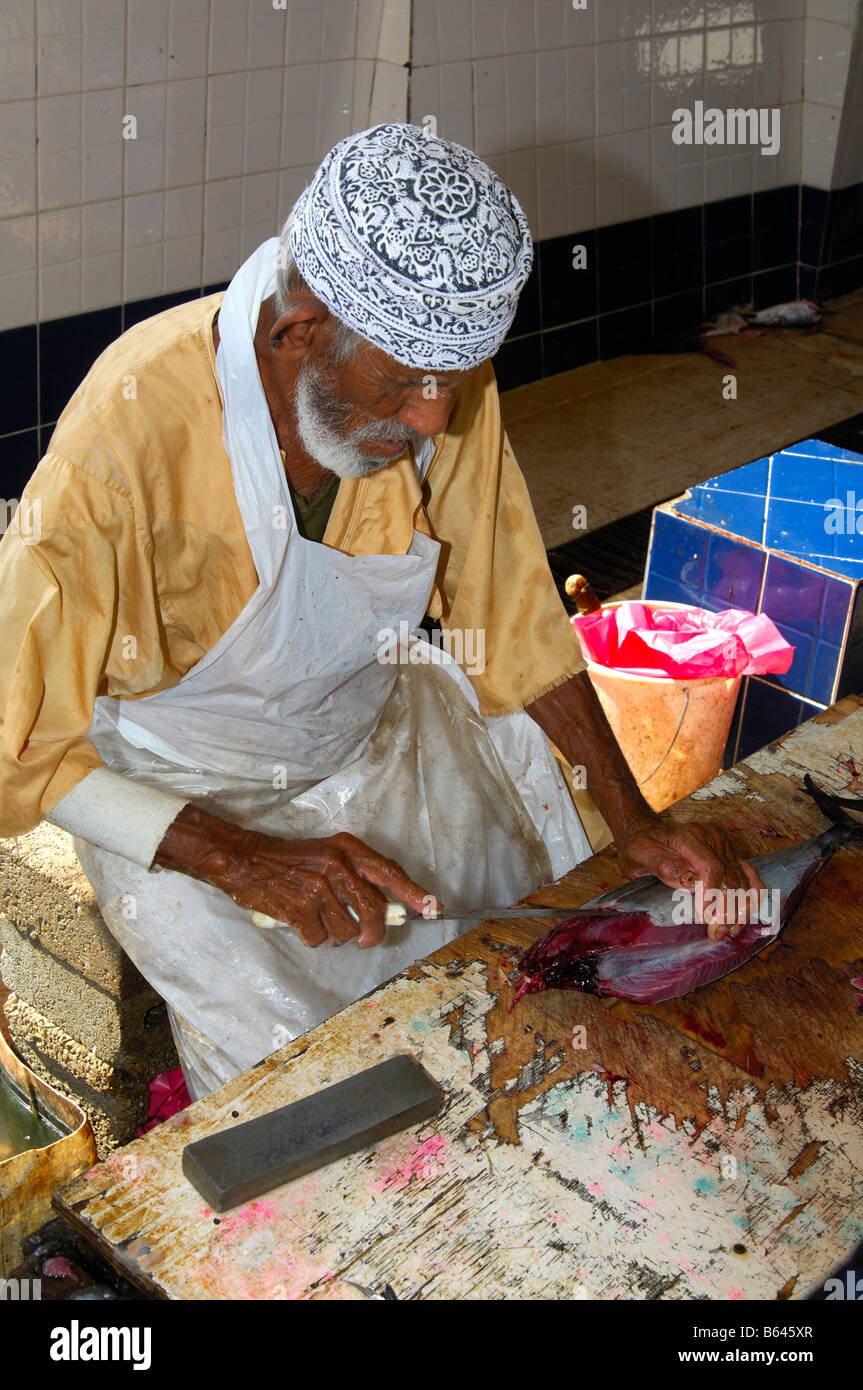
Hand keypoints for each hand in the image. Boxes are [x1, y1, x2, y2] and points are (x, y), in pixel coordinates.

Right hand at [154, 806, 433, 948]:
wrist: (245, 860)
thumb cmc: (289, 862)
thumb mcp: (328, 856)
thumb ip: (357, 878)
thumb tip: (391, 910)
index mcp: (348, 850)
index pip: (390, 873)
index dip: (413, 894)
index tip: (432, 909)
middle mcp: (337, 866)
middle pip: (374, 911)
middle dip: (373, 932)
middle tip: (366, 939)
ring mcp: (318, 887)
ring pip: (346, 931)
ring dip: (334, 934)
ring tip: (318, 919)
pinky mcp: (299, 908)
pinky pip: (319, 938)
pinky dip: (310, 937)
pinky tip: (299, 922)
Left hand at [616, 813, 763, 939]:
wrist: (645, 831)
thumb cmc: (640, 846)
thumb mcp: (641, 855)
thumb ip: (663, 865)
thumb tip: (689, 881)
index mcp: (689, 836)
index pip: (711, 867)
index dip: (713, 894)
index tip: (707, 918)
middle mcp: (711, 838)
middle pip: (729, 876)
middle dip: (726, 909)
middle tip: (717, 933)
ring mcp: (723, 845)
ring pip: (742, 879)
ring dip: (740, 908)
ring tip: (731, 931)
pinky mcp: (730, 853)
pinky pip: (748, 873)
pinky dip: (752, 893)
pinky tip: (751, 912)